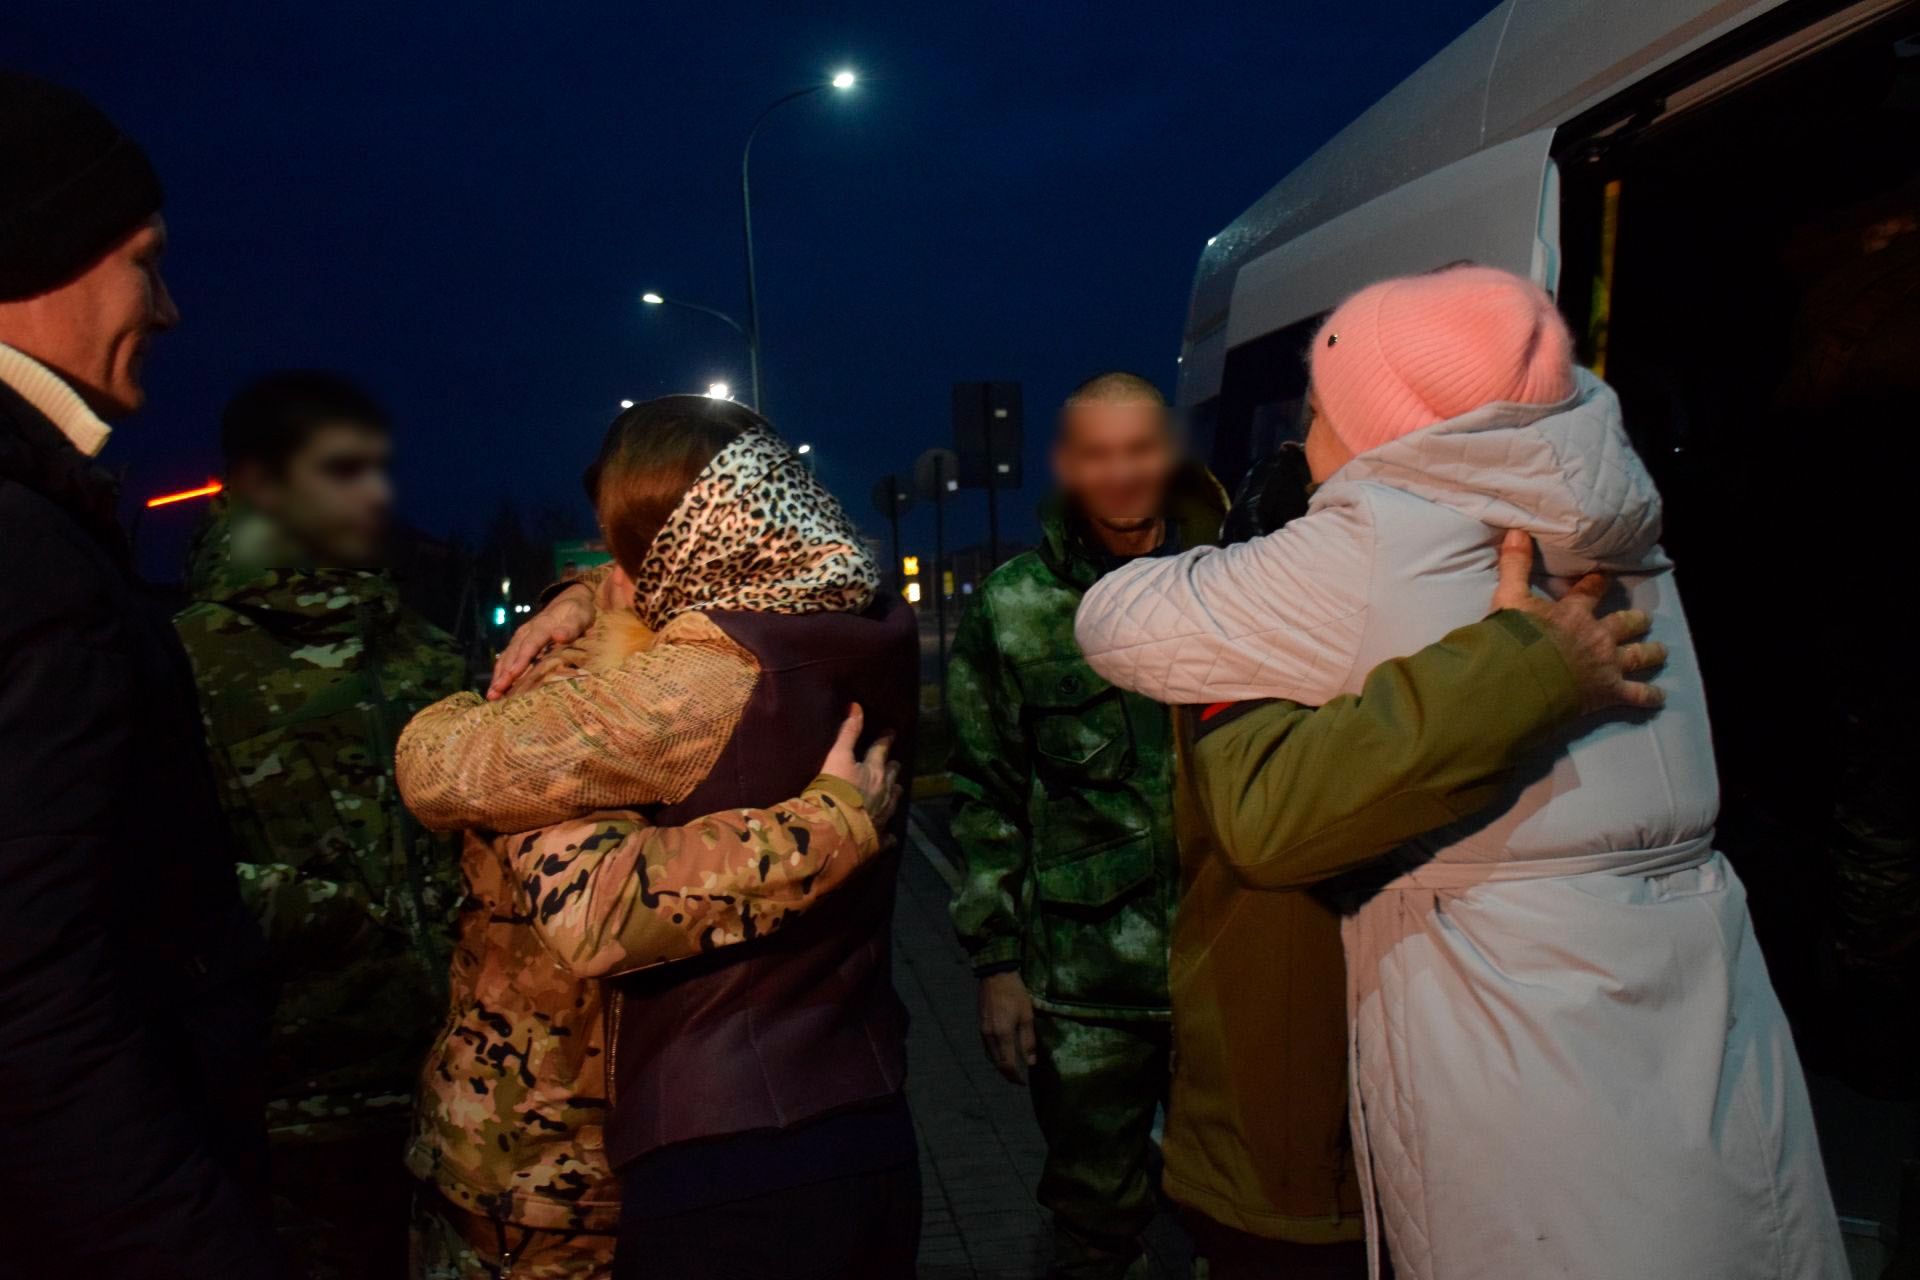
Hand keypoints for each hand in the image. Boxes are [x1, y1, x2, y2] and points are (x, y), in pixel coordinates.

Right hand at [489, 584, 595, 699]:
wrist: (570, 600)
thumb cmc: (578, 611)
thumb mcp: (580, 615)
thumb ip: (571, 626)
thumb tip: (559, 636)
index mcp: (542, 625)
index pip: (530, 644)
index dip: (521, 660)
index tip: (512, 675)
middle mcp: (527, 631)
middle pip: (513, 654)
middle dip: (504, 674)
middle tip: (495, 692)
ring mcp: (521, 637)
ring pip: (507, 657)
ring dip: (499, 676)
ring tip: (492, 695)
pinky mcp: (520, 643)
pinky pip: (507, 658)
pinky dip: (501, 673)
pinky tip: (497, 688)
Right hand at [819, 703, 902, 832]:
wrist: (834, 828)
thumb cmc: (834, 788)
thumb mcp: (838, 756)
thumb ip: (847, 733)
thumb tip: (856, 706)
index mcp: (874, 771)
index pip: (882, 751)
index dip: (886, 740)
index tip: (891, 733)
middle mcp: (884, 791)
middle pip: (892, 777)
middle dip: (893, 769)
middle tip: (895, 764)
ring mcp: (883, 814)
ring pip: (894, 802)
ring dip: (895, 795)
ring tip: (896, 790)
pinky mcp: (878, 836)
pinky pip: (888, 835)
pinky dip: (890, 834)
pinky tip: (892, 836)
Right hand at [978, 970, 1036, 1084]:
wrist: (995, 974)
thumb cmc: (1015, 993)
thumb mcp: (1027, 1016)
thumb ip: (1028, 1040)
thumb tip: (1031, 1062)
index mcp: (1002, 1034)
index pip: (1007, 1065)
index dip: (1015, 1077)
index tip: (1023, 1083)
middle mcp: (989, 1036)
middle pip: (997, 1063)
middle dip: (1007, 1074)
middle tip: (1018, 1080)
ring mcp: (982, 1031)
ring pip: (990, 1056)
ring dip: (1001, 1065)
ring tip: (1012, 1069)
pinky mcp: (980, 1025)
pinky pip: (987, 1047)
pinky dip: (995, 1055)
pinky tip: (1003, 1053)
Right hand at [1490, 530, 1666, 713]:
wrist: (1523, 676)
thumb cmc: (1514, 639)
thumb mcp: (1509, 597)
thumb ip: (1515, 566)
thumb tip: (1516, 530)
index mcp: (1575, 613)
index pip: (1591, 591)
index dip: (1599, 582)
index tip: (1606, 576)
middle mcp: (1598, 636)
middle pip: (1625, 623)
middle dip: (1636, 620)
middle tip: (1643, 619)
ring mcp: (1608, 664)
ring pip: (1639, 655)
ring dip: (1651, 652)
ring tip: (1661, 651)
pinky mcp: (1610, 691)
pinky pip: (1637, 694)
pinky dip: (1650, 695)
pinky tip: (1659, 696)